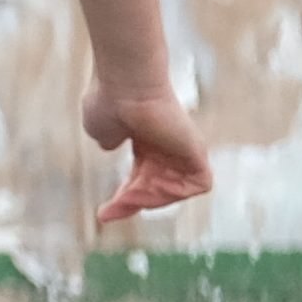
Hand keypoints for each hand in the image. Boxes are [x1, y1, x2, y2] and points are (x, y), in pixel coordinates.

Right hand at [82, 78, 209, 224]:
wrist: (124, 87)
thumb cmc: (109, 103)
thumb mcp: (102, 130)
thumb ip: (110, 140)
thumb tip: (113, 145)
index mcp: (146, 142)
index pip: (142, 179)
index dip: (124, 199)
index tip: (103, 214)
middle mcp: (168, 146)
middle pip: (158, 189)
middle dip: (133, 204)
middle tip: (107, 212)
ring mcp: (184, 149)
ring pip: (175, 190)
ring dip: (150, 200)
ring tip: (126, 198)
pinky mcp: (198, 151)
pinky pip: (199, 185)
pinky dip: (176, 193)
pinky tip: (149, 188)